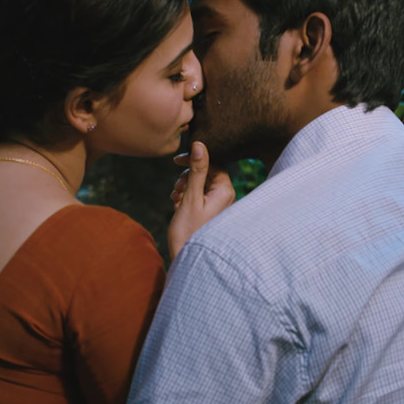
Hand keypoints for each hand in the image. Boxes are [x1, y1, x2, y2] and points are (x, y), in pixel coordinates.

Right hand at [167, 142, 233, 261]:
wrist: (185, 259)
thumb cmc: (189, 231)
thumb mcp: (191, 197)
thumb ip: (197, 170)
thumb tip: (200, 144)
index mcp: (226, 191)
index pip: (214, 162)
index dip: (194, 159)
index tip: (176, 162)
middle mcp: (227, 197)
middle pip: (206, 172)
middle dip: (188, 176)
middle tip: (177, 189)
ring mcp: (219, 205)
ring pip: (200, 183)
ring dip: (185, 186)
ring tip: (176, 199)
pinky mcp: (210, 212)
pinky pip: (198, 195)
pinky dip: (186, 196)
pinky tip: (177, 205)